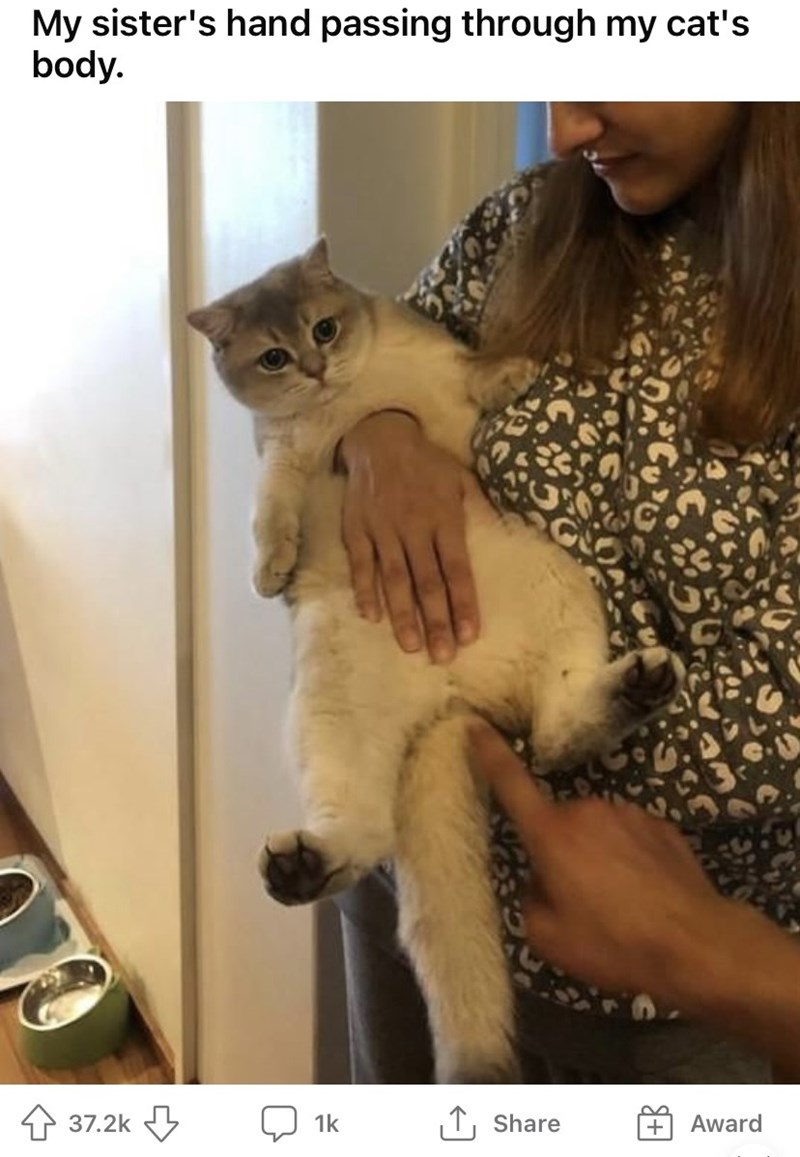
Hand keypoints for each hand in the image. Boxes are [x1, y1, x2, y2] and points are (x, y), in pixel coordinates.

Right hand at [339, 411, 482, 662]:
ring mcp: (383, 530)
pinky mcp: (357, 529)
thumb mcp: (461, 478)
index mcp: (444, 518)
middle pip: (427, 582)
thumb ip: (479, 508)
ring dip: (402, 615)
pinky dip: (365, 590)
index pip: (457, 569)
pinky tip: (372, 616)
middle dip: (436, 621)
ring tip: (411, 646)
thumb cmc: (426, 462)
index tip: (470, 635)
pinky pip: (361, 564)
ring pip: (395, 579)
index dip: (464, 603)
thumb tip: (504, 532)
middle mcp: (415, 528)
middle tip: (443, 655)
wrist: (379, 437)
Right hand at [467, 722, 735, 1003]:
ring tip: (619, 904)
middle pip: (559, 825)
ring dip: (598, 857)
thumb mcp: (549, 938)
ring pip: (597, 832)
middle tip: (579, 901)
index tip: (474, 724)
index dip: (490, 752)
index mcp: (551, 833)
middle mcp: (586, 810)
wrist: (695, 943)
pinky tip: (646, 894)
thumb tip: (541, 882)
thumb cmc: (612, 942)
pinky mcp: (661, 825)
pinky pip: (631, 838)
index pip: (511, 783)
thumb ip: (530, 900)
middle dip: (561, 853)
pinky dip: (631, 860)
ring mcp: (628, 813)